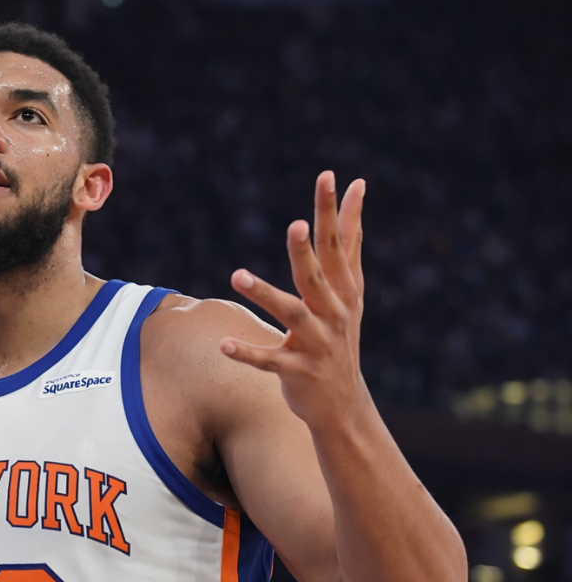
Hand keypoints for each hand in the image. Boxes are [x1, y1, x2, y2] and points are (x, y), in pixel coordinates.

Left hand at [219, 171, 370, 427]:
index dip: (335, 212)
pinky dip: (246, 353)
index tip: (332, 177)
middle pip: (317, 275)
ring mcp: (317, 342)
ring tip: (237, 274)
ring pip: (290, 313)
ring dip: (264, 294)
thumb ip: (350, 242)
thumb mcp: (350, 291)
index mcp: (344, 291)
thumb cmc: (340, 336)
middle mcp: (334, 313)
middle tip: (295, 225)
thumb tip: (358, 189)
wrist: (343, 404)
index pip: (338, 244)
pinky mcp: (297, 370)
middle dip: (306, 251)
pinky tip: (222, 344)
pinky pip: (268, 360)